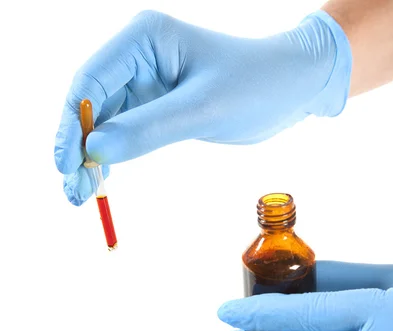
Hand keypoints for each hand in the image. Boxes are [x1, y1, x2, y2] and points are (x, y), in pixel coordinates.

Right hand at [55, 10, 350, 204]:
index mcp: (143, 39)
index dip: (71, 125)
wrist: (293, 86)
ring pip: (102, 124)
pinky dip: (111, 158)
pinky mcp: (156, 105)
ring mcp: (145, 83)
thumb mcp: (203, 109)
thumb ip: (148, 129)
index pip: (89, 82)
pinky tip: (102, 182)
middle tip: (72, 192)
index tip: (66, 165)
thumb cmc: (257, 84)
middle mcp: (137, 57)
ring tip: (82, 196)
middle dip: (77, 149)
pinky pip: (123, 133)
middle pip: (89, 105)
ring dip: (90, 159)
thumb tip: (94, 152)